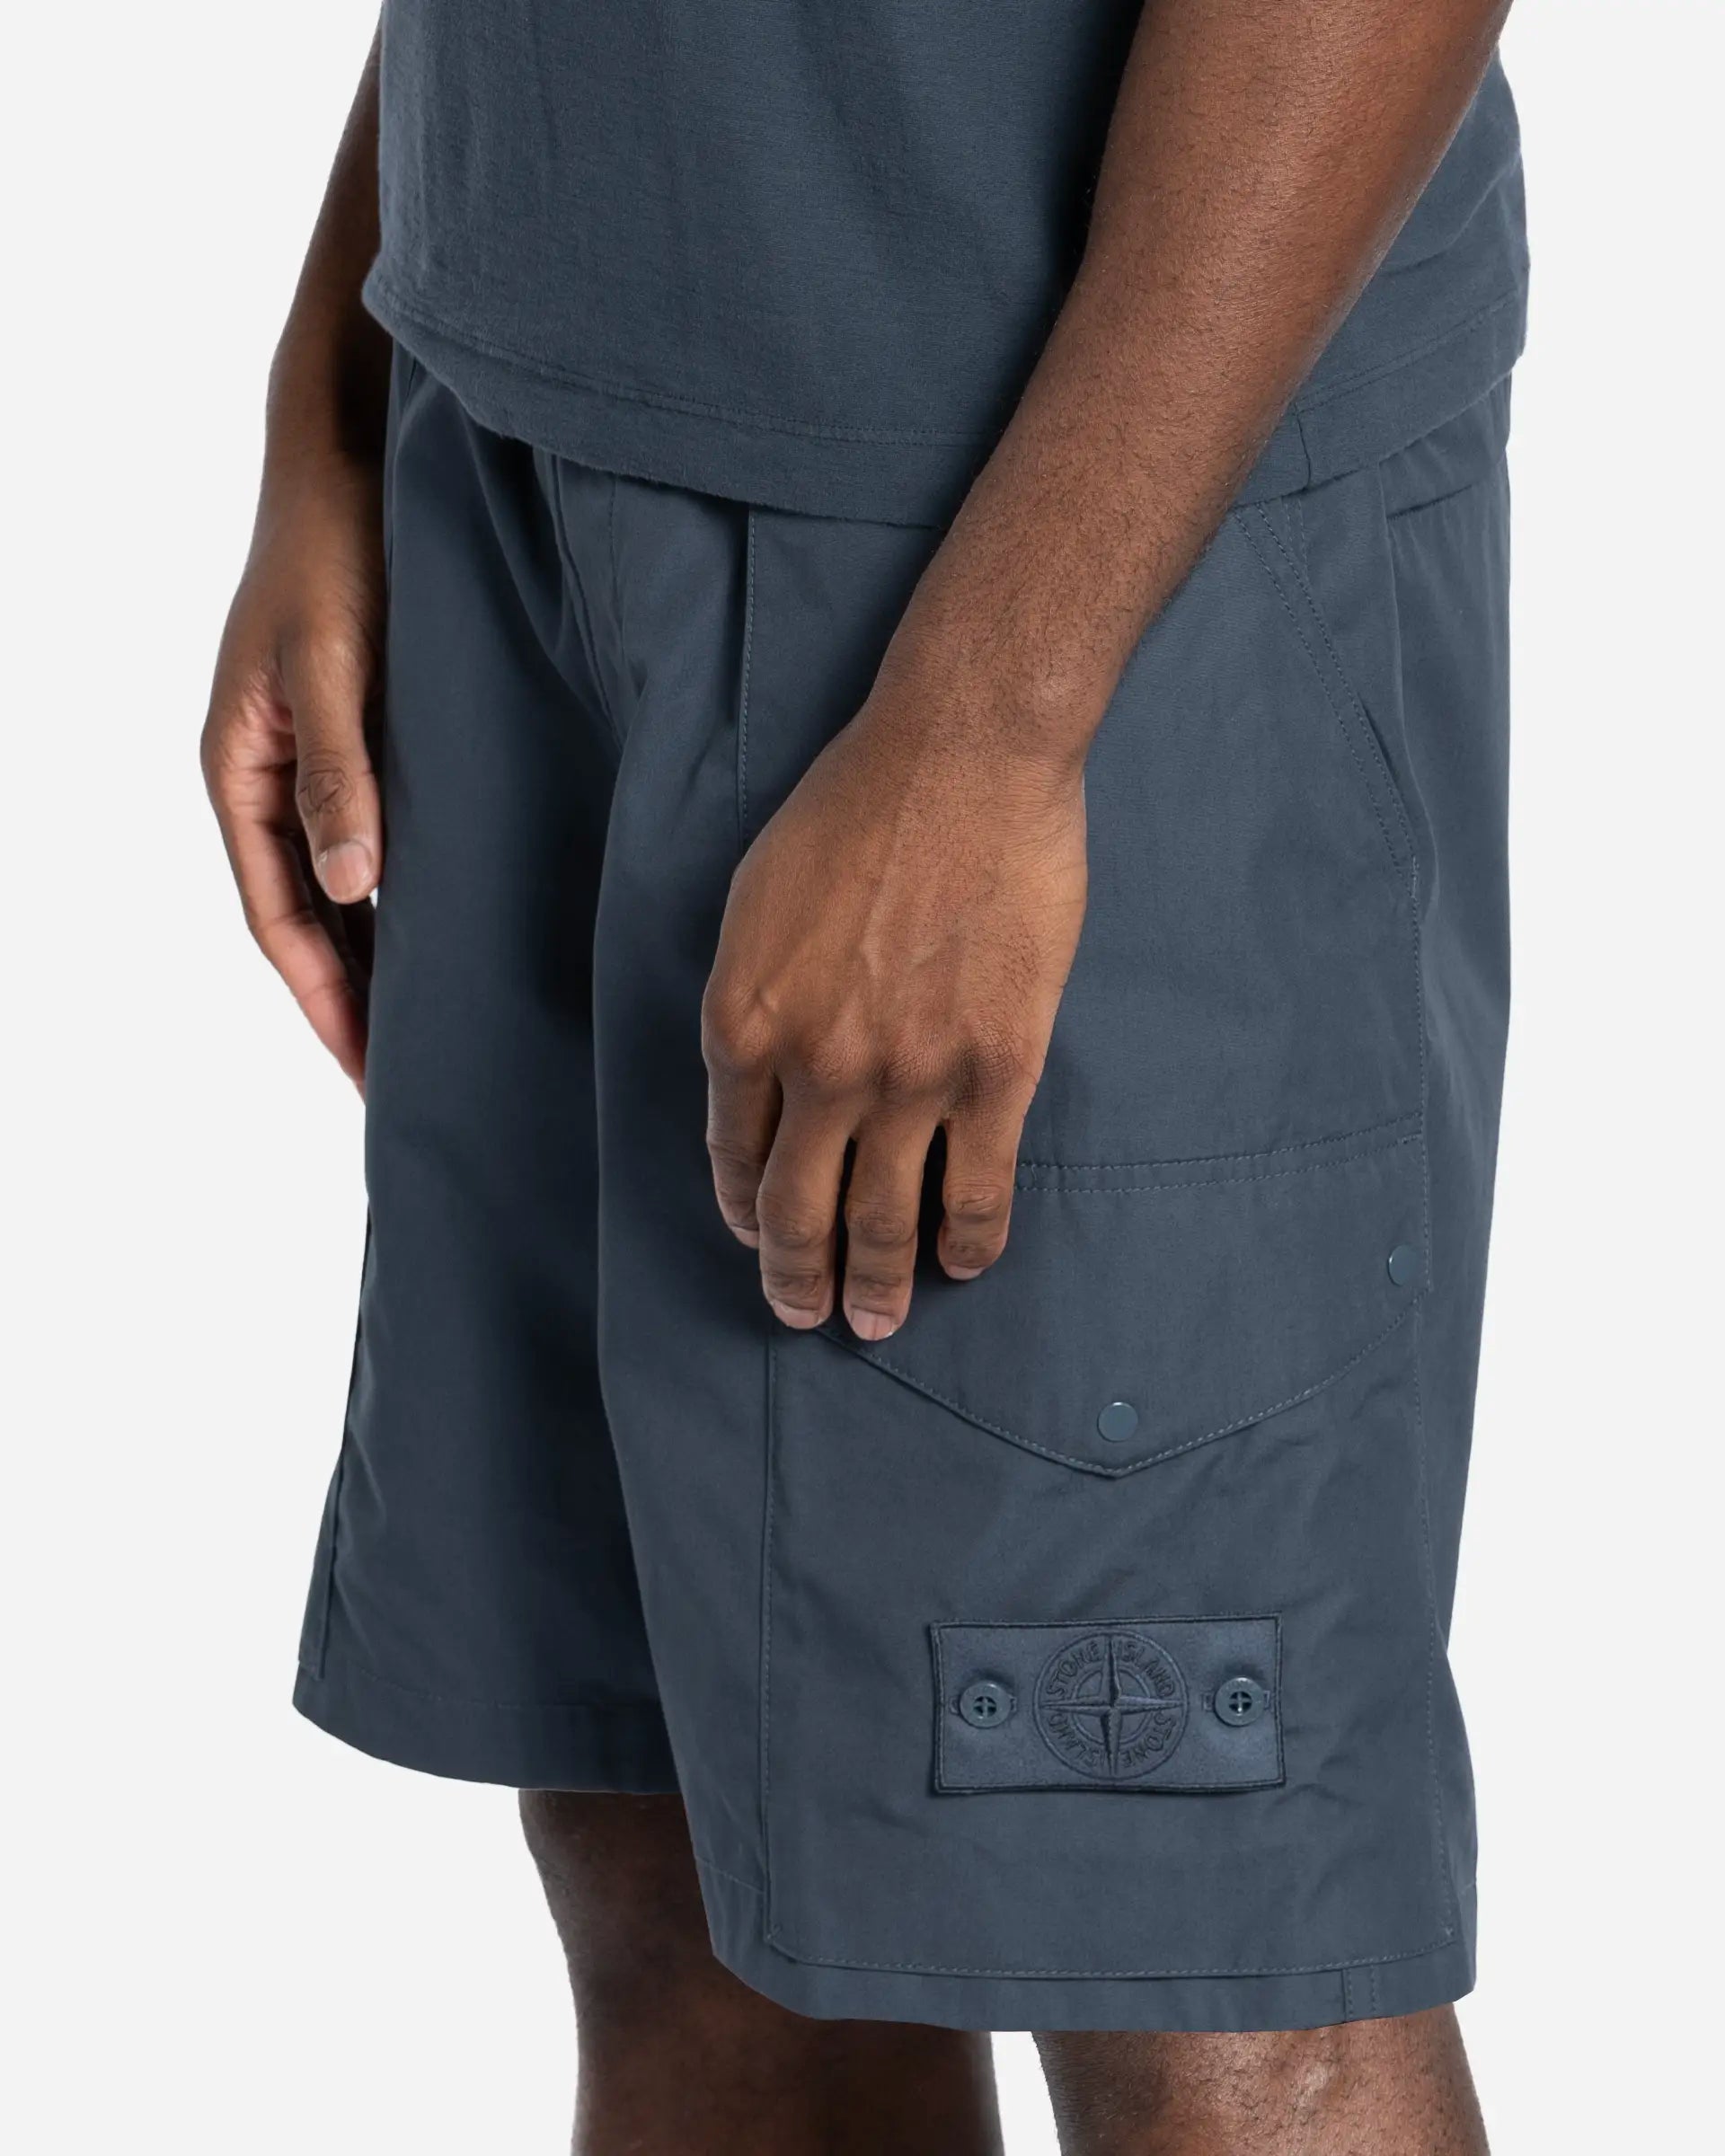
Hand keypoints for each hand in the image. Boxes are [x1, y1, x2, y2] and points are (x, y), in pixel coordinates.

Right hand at [201, 448, 384, 1087]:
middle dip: (349, 998)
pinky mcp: (361, 735)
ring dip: (377, 953)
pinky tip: (447, 928)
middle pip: (306, 916)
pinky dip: (402, 893)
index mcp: (239, 770)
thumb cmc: (333, 548)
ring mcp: (314, 758)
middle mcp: (269, 776)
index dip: (323, 999)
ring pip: (340, 884)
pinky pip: (373, 837)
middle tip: (407, 1078)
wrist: (350, 455)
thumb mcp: (329, 664)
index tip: (368, 1070)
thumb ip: (338, 774)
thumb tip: (350, 888)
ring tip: (431, 1027)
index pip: (276, 917)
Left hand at [701, 665, 1087, 1339]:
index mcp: (743, 1021)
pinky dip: (967, 1241)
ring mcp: (910, 1077)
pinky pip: (977, 1188)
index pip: (732, 1153)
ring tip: (878, 1321)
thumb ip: (752, 1000)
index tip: (756, 1236)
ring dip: (878, 1284)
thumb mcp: (755, 902)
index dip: (744, 1210)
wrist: (962, 759)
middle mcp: (817, 1067)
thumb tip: (761, 1079)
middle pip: (799, 1208)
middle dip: (798, 1277)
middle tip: (806, 1313)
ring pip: (885, 1218)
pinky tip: (962, 1264)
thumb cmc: (852, 809)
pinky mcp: (997, 1070)